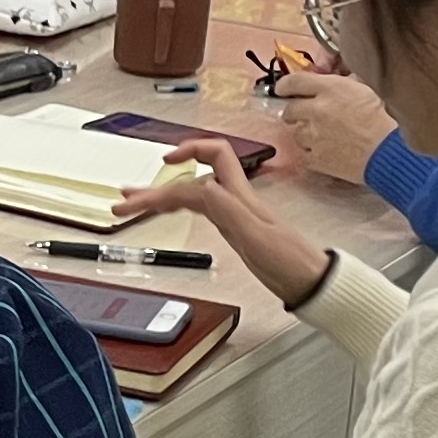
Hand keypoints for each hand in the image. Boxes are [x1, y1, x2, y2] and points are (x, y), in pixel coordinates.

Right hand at [114, 140, 329, 304]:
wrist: (311, 282)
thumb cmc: (289, 261)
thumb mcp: (255, 235)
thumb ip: (227, 208)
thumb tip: (200, 184)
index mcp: (239, 196)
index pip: (208, 160)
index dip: (185, 155)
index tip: (160, 165)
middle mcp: (235, 199)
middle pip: (191, 176)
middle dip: (156, 184)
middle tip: (127, 197)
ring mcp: (234, 214)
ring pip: (191, 193)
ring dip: (161, 196)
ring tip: (134, 204)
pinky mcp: (234, 229)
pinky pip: (199, 208)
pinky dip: (177, 206)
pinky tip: (168, 211)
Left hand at [272, 68, 400, 181]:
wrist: (392, 152)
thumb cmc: (387, 118)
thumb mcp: (369, 89)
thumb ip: (347, 82)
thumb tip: (340, 78)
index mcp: (330, 89)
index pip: (294, 82)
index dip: (285, 85)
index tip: (283, 89)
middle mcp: (316, 110)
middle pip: (289, 109)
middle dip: (295, 111)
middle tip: (306, 115)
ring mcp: (313, 137)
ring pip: (296, 133)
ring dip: (305, 133)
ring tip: (322, 136)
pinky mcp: (316, 159)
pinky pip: (305, 155)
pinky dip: (313, 153)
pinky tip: (327, 153)